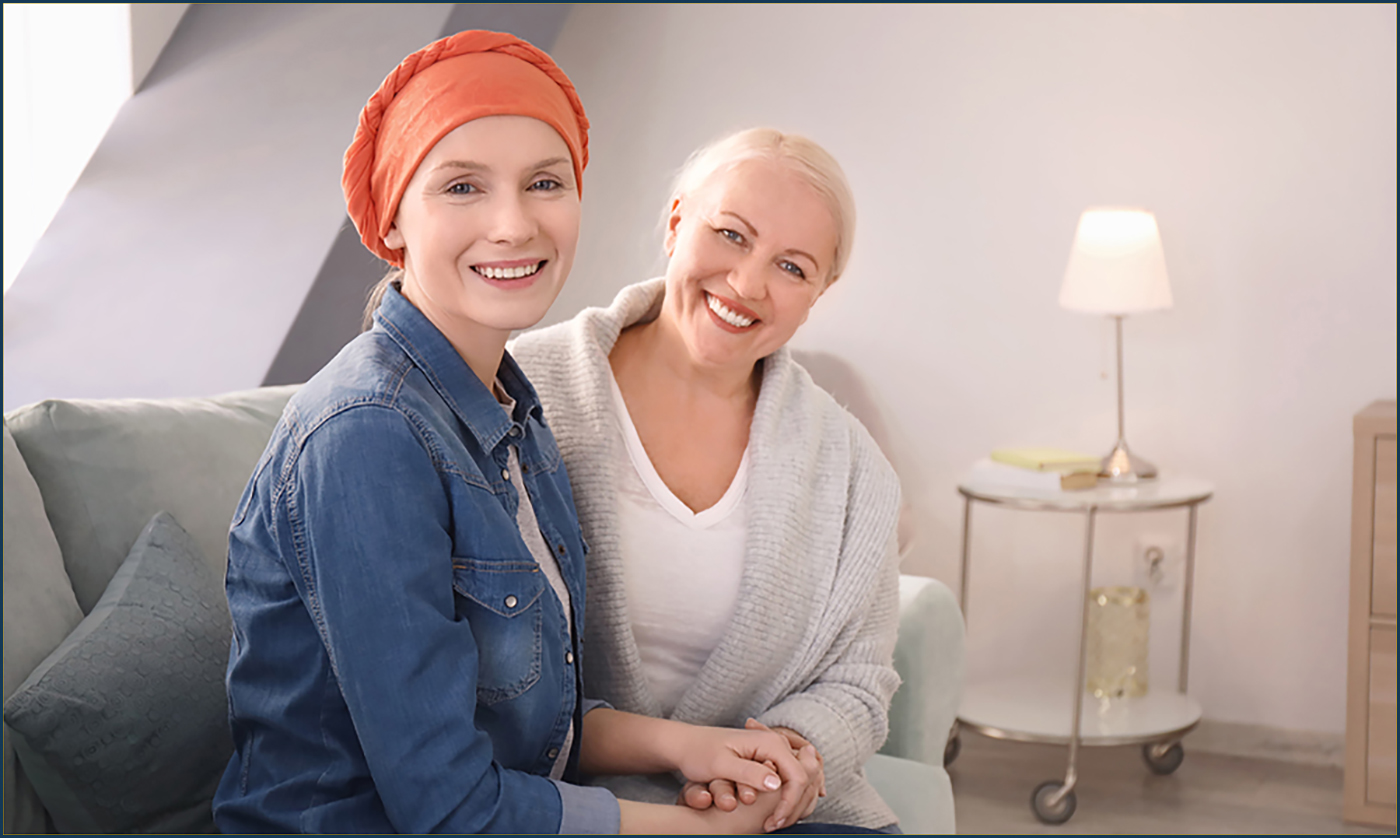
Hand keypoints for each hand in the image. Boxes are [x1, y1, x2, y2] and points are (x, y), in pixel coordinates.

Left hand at [670, 722, 811, 830]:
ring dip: (788, 807)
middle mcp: (777, 745)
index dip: (789, 803)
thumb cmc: (700, 752)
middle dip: (790, 808)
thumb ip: (749, 773)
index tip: (772, 822)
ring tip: (769, 824)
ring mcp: (774, 753)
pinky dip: (783, 801)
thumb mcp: (721, 764)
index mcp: (770, 742)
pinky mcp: (768, 762)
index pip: (797, 777)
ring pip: (796, 784)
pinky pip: (786, 783)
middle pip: (802, 781)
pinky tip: (771, 815)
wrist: (688, 744)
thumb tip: (777, 785)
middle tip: (770, 827)